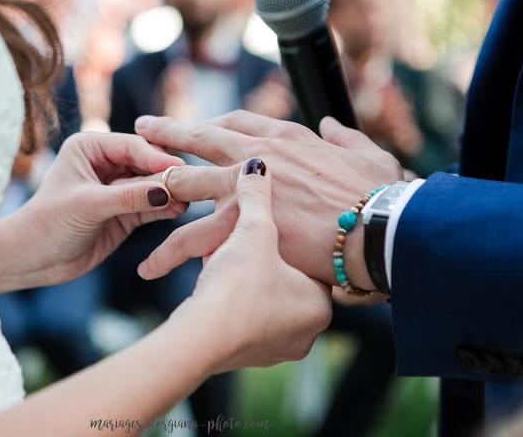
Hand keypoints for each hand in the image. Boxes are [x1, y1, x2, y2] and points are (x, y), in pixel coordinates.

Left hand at [0, 132, 186, 292]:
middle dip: (168, 174)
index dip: (156, 157)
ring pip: (153, 184)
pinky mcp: (126, 212)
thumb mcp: (88, 206)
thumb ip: (128, 197)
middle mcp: (106, 162)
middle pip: (148, 163)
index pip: (133, 146)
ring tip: (189, 199)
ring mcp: (118, 188)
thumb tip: (167, 190)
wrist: (33, 260)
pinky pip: (152, 205)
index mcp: (90, 146)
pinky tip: (180, 210)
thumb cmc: (48, 224)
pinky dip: (166, 207)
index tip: (178, 168)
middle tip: (192, 183)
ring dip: (170, 191)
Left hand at [134, 110, 402, 290]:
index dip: (211, 121)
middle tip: (141, 129)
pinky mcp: (242, 226)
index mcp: (287, 137)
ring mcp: (245, 189)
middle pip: (200, 138)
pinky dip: (170, 251)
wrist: (380, 230)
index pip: (237, 120)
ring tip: (129, 197)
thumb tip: (331, 123)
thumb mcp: (368, 153)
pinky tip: (152, 264)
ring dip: (156, 190)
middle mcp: (259, 155)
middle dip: (167, 132)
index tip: (195, 125)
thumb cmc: (381, 194)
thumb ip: (344, 135)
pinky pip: (193, 238)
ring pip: (185, 184)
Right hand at [169, 159, 331, 371]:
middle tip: (239, 249)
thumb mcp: (252, 232)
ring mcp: (278, 348)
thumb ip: (257, 197)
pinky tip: (212, 286)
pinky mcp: (248, 356)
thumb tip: (256, 166)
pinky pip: (242, 316)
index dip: (283, 237)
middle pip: (281, 279)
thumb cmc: (238, 286)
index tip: (263, 226)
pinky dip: (229, 298)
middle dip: (257, 260)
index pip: (308, 259)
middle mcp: (307, 332)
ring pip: (259, 298)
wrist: (202, 339)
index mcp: (320, 303)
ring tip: (219, 266)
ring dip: (239, 278)